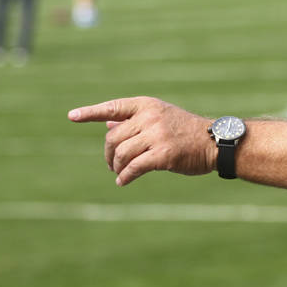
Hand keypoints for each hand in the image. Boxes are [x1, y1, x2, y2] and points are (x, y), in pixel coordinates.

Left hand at [68, 97, 215, 185]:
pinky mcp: (163, 154)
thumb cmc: (184, 131)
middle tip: (111, 164)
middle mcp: (150, 117)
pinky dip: (125, 176)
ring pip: (122, 153)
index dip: (90, 112)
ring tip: (118, 172)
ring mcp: (157, 135)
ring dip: (116, 166)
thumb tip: (107, 124)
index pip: (113, 107)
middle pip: (113, 137)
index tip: (72, 116)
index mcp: (147, 105)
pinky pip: (134, 168)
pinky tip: (123, 181)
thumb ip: (133, 121)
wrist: (214, 142)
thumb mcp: (159, 118)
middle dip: (108, 154)